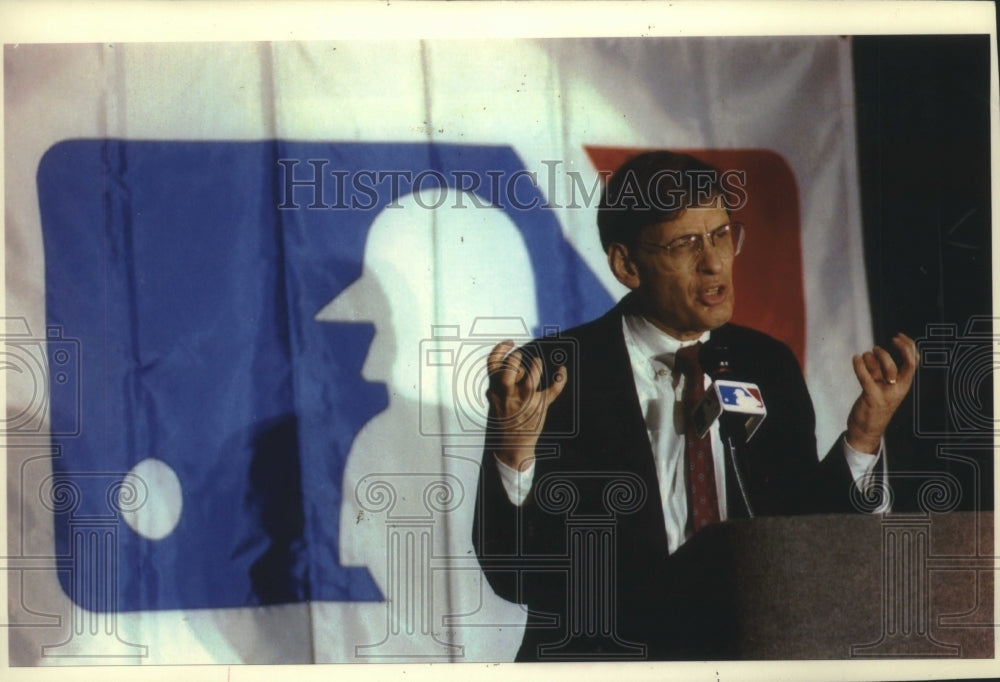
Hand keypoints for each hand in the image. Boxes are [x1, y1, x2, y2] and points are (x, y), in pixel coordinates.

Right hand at [485, 340, 566, 470]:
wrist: (511, 445)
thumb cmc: (504, 419)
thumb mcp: (495, 400)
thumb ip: (500, 383)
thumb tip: (508, 363)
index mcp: (496, 390)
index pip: (493, 365)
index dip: (500, 350)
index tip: (509, 343)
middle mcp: (509, 394)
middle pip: (510, 369)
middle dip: (516, 359)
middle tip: (520, 355)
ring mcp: (525, 401)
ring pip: (531, 377)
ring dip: (535, 366)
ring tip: (537, 362)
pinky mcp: (540, 406)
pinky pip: (553, 390)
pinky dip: (560, 379)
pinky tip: (562, 370)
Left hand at [846, 332, 917, 453]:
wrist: (866, 430)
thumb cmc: (873, 405)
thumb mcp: (880, 385)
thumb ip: (878, 370)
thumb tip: (872, 351)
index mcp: (903, 384)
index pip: (914, 362)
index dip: (909, 346)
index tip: (897, 336)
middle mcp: (898, 388)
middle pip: (905, 363)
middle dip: (893, 351)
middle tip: (877, 348)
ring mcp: (886, 394)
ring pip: (886, 368)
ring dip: (873, 356)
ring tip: (864, 356)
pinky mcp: (872, 398)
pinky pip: (866, 377)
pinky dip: (860, 365)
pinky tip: (855, 358)